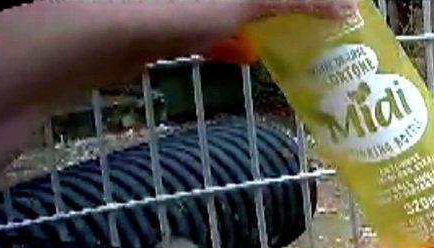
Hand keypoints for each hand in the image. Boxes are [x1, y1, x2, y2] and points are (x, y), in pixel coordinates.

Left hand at [0, 0, 357, 174]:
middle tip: (303, 23)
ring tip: (282, 42)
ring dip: (251, 21)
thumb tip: (344, 5)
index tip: (320, 9)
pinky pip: (197, 22)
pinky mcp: (148, 17)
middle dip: (273, 6)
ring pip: (218, 6)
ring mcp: (167, 0)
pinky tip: (242, 56)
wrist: (89, 37)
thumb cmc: (172, 4)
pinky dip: (221, 37)